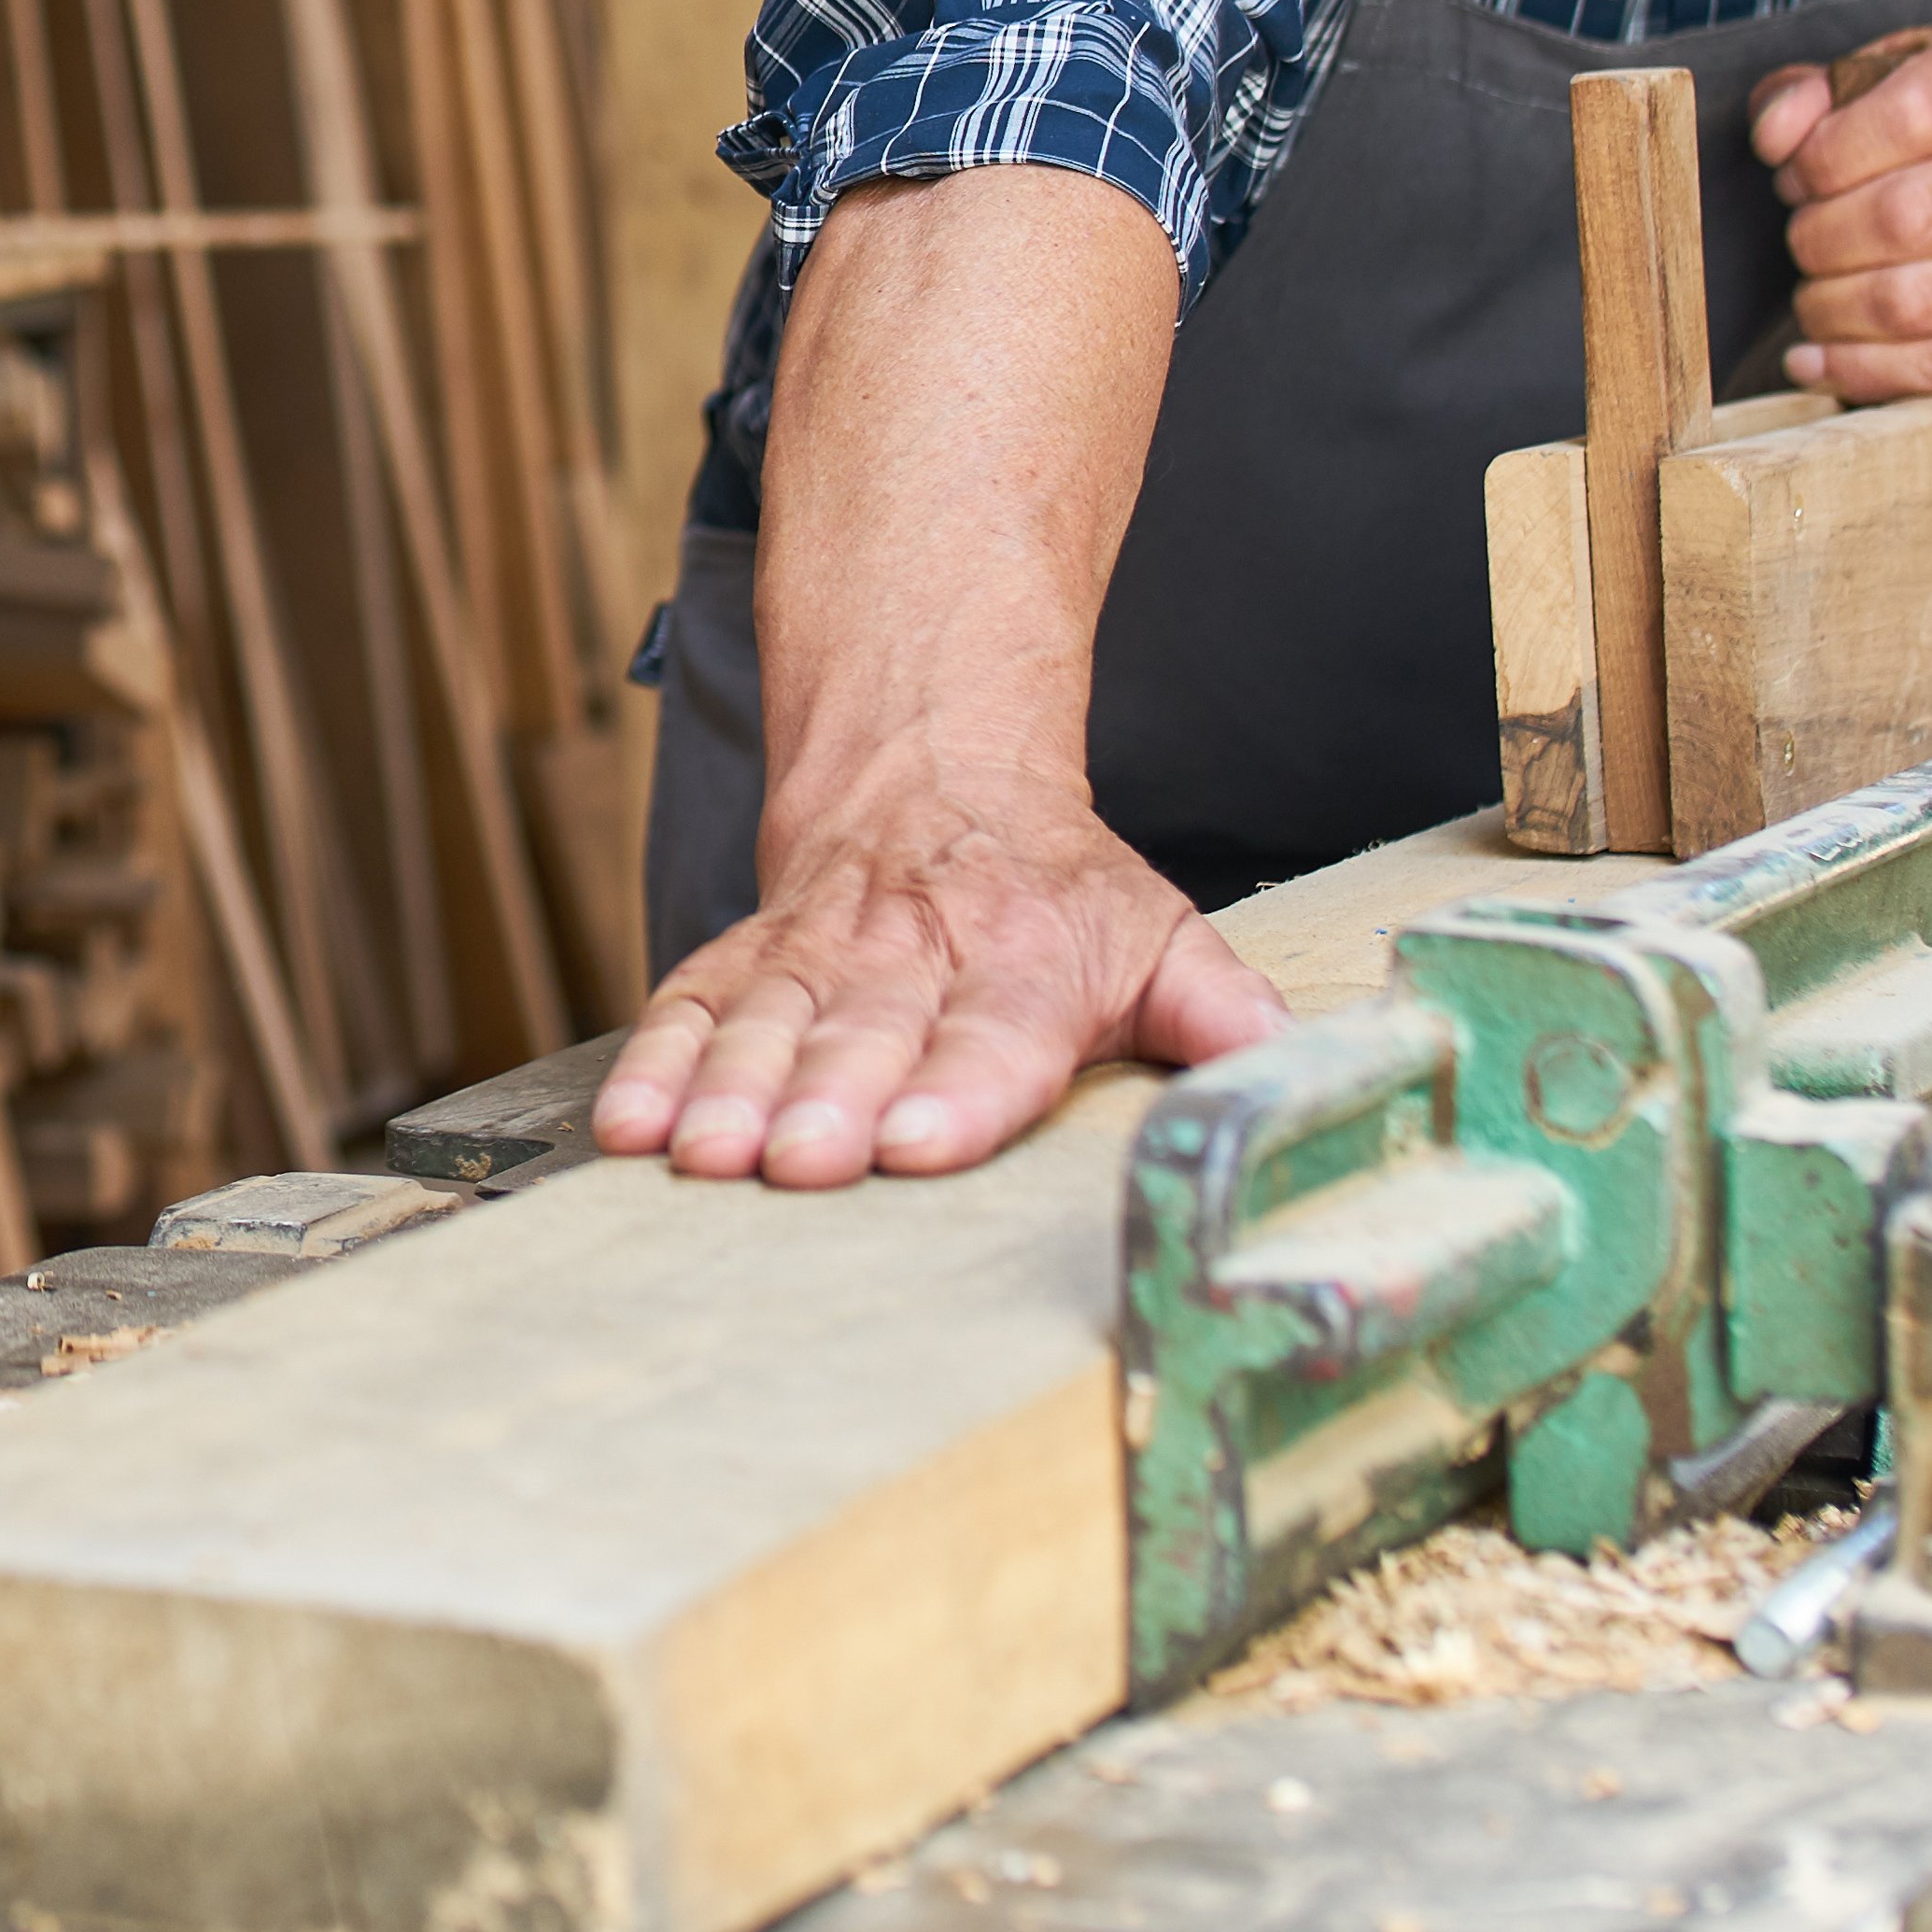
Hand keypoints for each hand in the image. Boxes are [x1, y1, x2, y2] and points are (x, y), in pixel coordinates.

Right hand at [589, 778, 1286, 1188]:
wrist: (931, 769)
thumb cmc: (1056, 894)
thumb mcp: (1160, 935)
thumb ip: (1223, 1016)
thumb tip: (1304, 1071)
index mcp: (1027, 962)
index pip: (996, 1034)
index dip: (959, 1091)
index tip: (919, 1142)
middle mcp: (915, 955)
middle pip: (867, 1037)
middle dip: (827, 1102)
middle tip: (799, 1162)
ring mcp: (820, 954)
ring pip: (768, 1021)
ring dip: (729, 1089)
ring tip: (703, 1154)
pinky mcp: (748, 956)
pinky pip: (691, 1002)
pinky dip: (654, 1061)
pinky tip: (628, 1124)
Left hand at [1752, 35, 1931, 396]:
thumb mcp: (1876, 87)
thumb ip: (1810, 93)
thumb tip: (1775, 133)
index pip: (1911, 115)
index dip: (1825, 153)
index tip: (1795, 175)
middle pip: (1904, 218)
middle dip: (1819, 237)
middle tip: (1804, 240)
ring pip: (1911, 302)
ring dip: (1830, 307)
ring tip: (1815, 295)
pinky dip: (1858, 370)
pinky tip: (1817, 358)